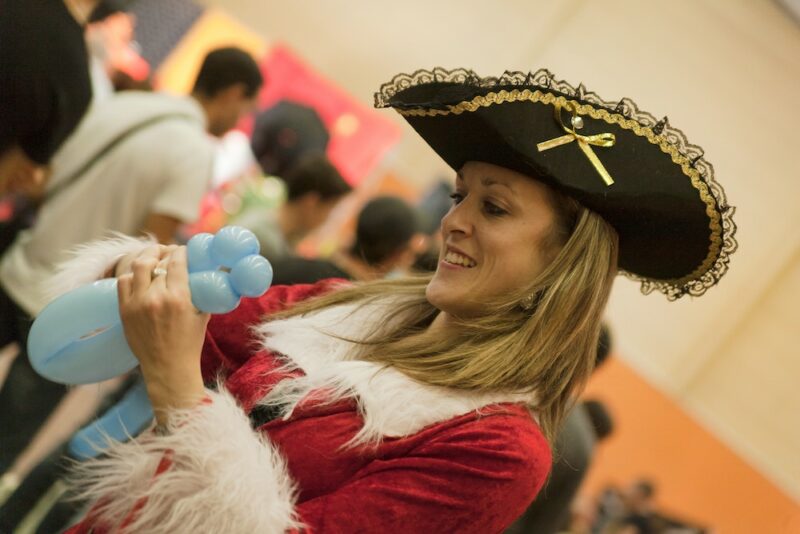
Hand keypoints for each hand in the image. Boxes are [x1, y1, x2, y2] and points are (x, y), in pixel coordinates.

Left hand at [117, 246, 208, 423]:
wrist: (168, 368)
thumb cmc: (190, 343)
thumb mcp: (202, 314)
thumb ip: (202, 291)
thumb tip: (209, 272)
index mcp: (178, 298)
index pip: (176, 261)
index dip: (180, 251)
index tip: (183, 250)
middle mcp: (156, 298)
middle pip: (157, 261)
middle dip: (164, 252)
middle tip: (168, 252)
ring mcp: (137, 303)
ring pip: (137, 266)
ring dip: (146, 258)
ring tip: (153, 258)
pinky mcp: (124, 310)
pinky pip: (123, 281)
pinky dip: (131, 275)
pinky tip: (139, 276)